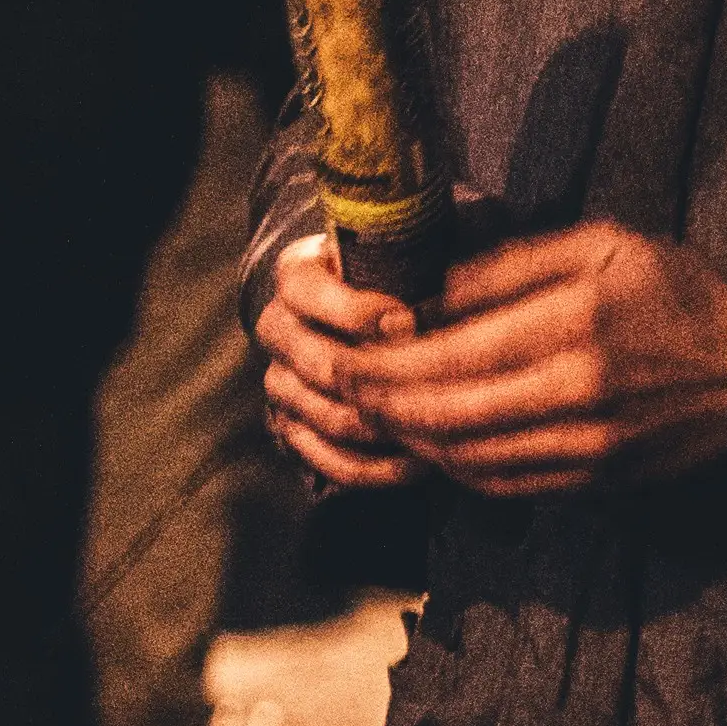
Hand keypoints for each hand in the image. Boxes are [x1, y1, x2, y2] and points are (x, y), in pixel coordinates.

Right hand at [255, 232, 422, 490]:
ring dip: (389, 428)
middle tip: (434, 386)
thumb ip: (415, 265)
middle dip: (380, 379)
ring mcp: (281, 381)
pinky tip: (420, 462)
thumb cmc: (401, 282)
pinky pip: (329, 460)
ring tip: (439, 427)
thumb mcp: (403, 257)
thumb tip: (448, 300)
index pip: (304, 292)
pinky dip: (378, 468)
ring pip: (329, 416)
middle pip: (319, 364)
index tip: (409, 321)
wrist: (369, 319)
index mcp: (296, 276)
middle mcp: (278, 328)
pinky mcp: (291, 426)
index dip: (356, 312)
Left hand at [323, 221, 726, 496]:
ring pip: (467, 456)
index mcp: (573, 325)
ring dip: (407, 440)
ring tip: (370, 415)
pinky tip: (429, 444)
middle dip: (377, 404)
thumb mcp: (603, 248)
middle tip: (336, 389)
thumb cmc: (676, 297)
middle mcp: (578, 392)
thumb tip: (425, 290)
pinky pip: (504, 483)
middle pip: (445, 412)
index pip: (448, 355)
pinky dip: (454, 468)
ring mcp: (589, 445)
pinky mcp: (599, 479)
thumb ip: (508, 266)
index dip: (380, 363)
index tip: (340, 355)